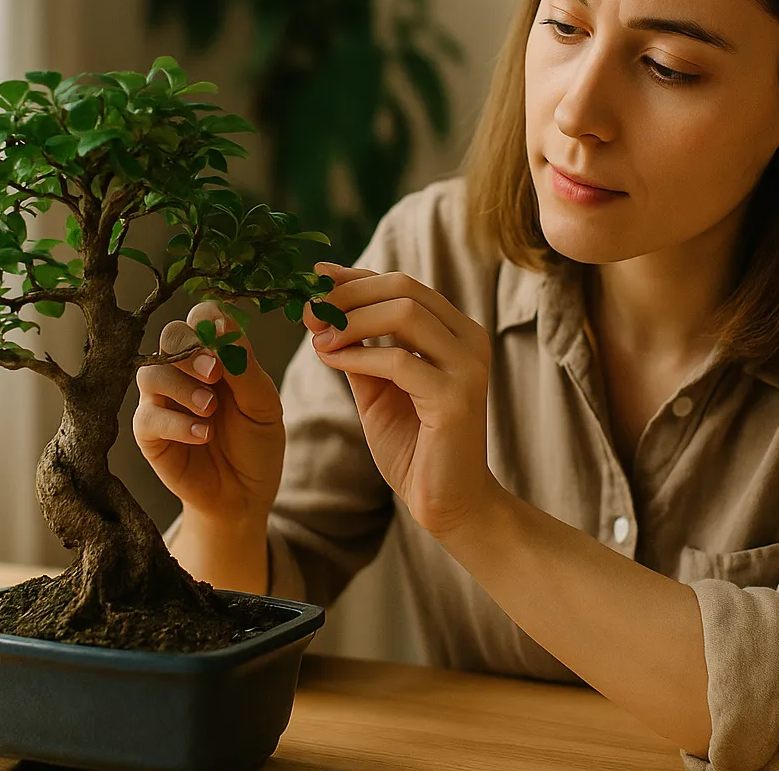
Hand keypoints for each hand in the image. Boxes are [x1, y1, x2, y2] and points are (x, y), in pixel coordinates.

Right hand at [133, 301, 285, 527]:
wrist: (246, 494)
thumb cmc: (256, 443)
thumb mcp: (263, 404)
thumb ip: (244, 366)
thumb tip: (223, 325)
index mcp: (216, 355)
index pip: (202, 317)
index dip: (209, 322)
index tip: (226, 343)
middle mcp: (185, 371)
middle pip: (170, 336)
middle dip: (190, 349)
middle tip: (215, 373)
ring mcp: (163, 400)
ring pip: (152, 373)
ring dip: (183, 387)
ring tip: (210, 410)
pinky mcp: (149, 433)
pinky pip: (148, 416)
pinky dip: (177, 423)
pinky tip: (203, 435)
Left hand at [306, 261, 497, 536]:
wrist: (447, 502)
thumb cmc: (415, 446)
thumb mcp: (379, 388)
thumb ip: (360, 349)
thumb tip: (322, 311)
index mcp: (455, 331)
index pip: (403, 284)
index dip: (355, 277)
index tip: (313, 279)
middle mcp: (469, 340)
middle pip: (404, 288)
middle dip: (349, 294)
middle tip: (309, 310)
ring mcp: (467, 366)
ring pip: (404, 313)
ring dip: (351, 320)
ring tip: (318, 338)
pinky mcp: (456, 398)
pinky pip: (399, 361)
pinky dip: (358, 355)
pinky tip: (331, 360)